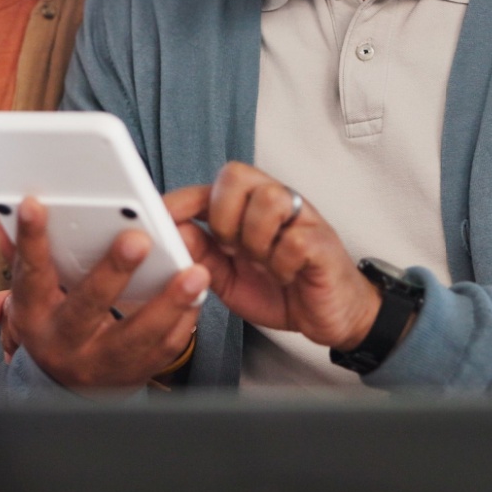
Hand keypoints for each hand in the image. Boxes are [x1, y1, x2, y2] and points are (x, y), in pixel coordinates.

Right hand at [0, 197, 208, 390]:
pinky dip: (183, 323)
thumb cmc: (52, 327)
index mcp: (34, 316)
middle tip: (137, 239)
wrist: (67, 392)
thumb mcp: (30, 298)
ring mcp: (99, 362)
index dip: (31, 241)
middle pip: (87, 306)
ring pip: (136, 334)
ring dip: (168, 302)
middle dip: (113, 272)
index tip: (35, 204)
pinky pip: (162, 350)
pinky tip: (197, 297)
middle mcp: (63, 342)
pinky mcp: (133, 374)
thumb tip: (1, 219)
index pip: (31, 274)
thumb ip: (22, 258)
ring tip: (194, 273)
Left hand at [167, 163, 379, 351]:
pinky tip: (285, 275)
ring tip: (263, 263)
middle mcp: (277, 204)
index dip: (184, 199)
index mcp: (249, 208)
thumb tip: (172, 233)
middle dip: (224, 217)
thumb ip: (201, 254)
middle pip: (238, 176)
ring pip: (269, 199)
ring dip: (255, 239)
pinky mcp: (322, 243)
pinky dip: (282, 263)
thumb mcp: (228, 276)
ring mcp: (302, 220)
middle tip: (231, 248)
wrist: (330, 315)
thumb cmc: (282, 289)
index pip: (213, 185)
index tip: (160, 216)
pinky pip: (294, 240)